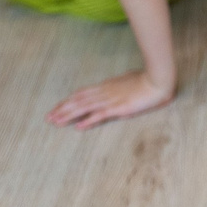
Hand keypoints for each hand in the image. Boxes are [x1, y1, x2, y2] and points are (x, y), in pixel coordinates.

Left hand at [47, 71, 174, 130]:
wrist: (158, 79)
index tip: (56, 108)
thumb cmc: (147, 80)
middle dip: (62, 109)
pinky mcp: (119, 107)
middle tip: (48, 117)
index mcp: (106, 86)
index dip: (67, 101)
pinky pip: (100, 115)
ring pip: (84, 107)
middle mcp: (105, 92)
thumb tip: (115, 91)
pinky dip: (88, 120)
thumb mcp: (129, 81)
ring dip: (69, 115)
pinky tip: (79, 126)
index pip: (81, 94)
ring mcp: (111, 100)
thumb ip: (119, 87)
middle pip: (78, 100)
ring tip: (56, 122)